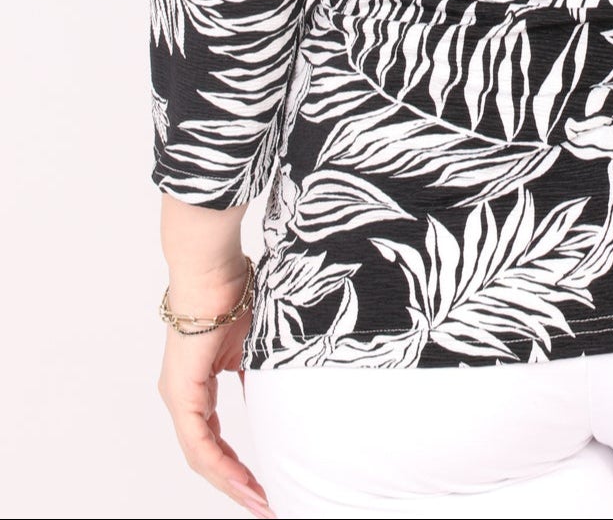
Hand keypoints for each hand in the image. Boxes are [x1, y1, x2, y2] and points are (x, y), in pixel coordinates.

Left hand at [157, 263, 272, 519]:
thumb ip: (259, 375)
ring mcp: (178, 396)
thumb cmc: (235, 293)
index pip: (215, 440)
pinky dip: (221, 465)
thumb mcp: (255, 345)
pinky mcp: (180, 392)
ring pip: (201, 456)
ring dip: (231, 483)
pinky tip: (242, 481)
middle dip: (238, 486)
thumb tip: (281, 398)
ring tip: (259, 502)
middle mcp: (182, 396)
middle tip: (266, 507)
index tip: (265, 487)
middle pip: (207, 457)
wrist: (213, 269)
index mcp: (197, 385)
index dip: (238, 467)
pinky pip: (199, 442)